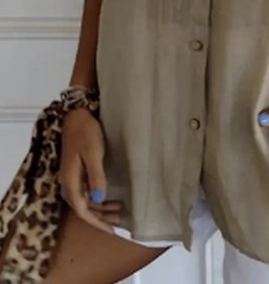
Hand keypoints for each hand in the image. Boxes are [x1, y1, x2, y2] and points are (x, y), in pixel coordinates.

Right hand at [58, 107, 122, 232]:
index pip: (82, 210)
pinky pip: (86, 191)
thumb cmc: (86, 133)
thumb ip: (96, 177)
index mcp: (70, 181)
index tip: (111, 230)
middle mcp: (68, 182)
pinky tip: (108, 197)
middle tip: (121, 220)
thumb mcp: (93, 154)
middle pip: (83, 207)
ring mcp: (72, 176)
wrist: (76, 116)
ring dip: (100, 208)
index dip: (96, 222)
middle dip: (101, 216)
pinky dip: (98, 197)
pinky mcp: (77, 170)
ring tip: (119, 210)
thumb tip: (99, 200)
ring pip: (85, 200)